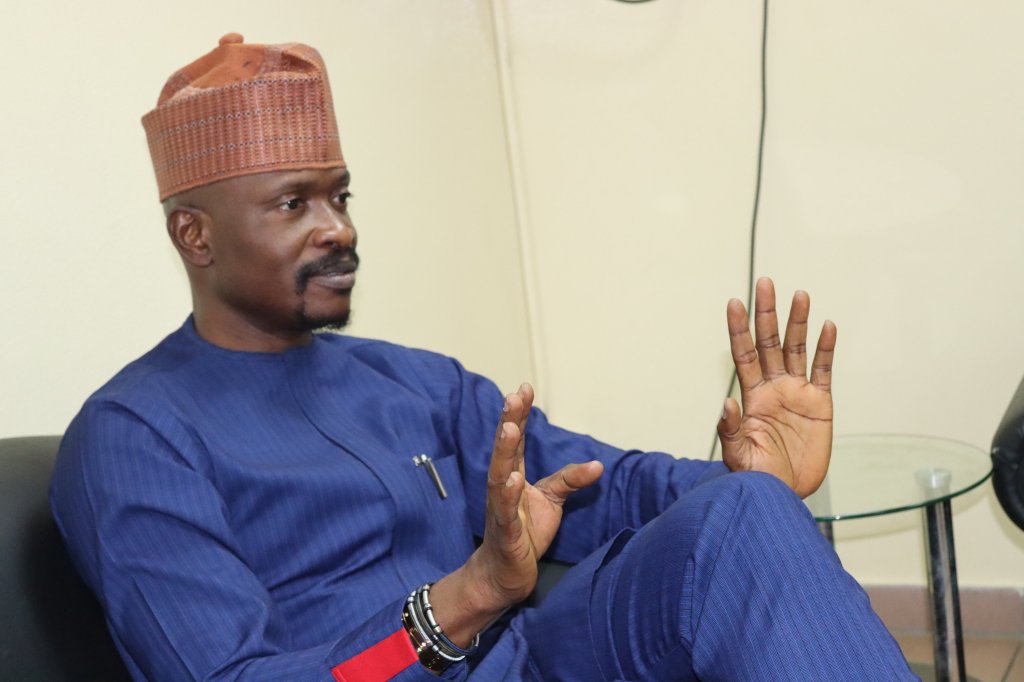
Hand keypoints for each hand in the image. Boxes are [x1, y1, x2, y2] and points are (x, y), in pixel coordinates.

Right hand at [430, 384, 602, 645]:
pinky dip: (507, 495)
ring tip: (509, 428)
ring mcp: (500, 510)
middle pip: (504, 451)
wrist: (505, 575)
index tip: (524, 388)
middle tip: (513, 397)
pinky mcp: (505, 534)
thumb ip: (569, 480)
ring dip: (504, 452)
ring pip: (498, 476)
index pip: (516, 441)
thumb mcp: (551, 501)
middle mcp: (502, 488)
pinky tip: (512, 479)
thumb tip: (598, 464)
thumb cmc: (524, 534)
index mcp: (513, 477)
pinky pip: (504, 512)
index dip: (518, 415)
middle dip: (508, 422)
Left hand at [718, 277, 835, 497]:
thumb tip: (725, 402)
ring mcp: (797, 394)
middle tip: (765, 282)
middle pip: (769, 342)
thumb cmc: (756, 476)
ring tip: (799, 295)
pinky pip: (824, 371)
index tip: (734, 302)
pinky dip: (827, 349)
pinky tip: (827, 326)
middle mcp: (773, 388)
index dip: (739, 328)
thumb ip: (729, 429)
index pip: (743, 354)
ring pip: (797, 349)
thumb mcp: (737, 454)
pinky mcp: (820, 404)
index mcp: (751, 396)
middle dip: (767, 313)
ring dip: (798, 323)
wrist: (784, 494)